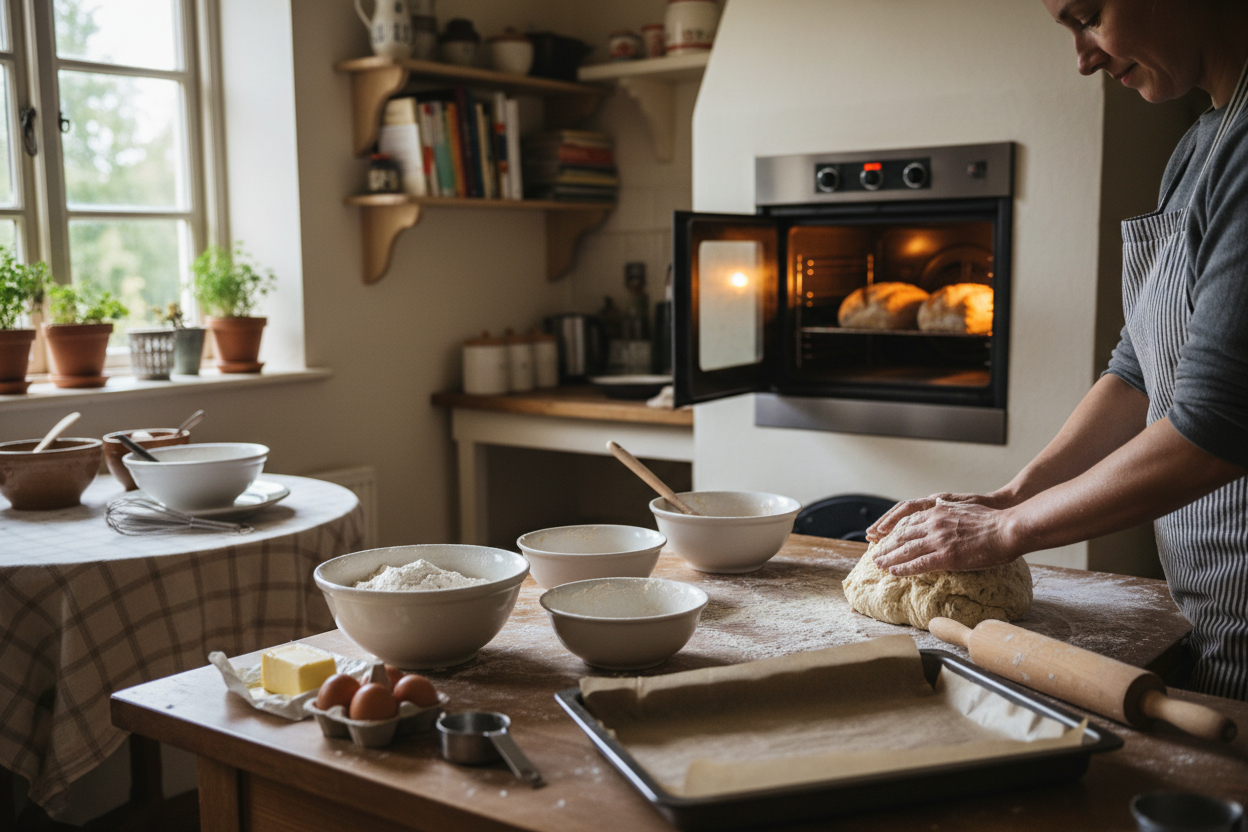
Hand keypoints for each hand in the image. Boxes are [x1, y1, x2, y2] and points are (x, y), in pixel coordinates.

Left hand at [869, 498, 1021, 575]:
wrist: (1008, 528)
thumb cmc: (992, 519)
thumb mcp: (964, 506)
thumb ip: (948, 509)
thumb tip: (938, 506)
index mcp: (938, 512)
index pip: (907, 520)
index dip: (893, 529)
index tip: (882, 536)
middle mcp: (934, 524)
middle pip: (902, 534)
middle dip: (885, 544)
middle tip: (874, 552)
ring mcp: (939, 540)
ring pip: (906, 549)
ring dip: (889, 557)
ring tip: (877, 563)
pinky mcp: (947, 556)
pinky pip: (919, 564)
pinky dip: (904, 568)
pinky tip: (894, 572)